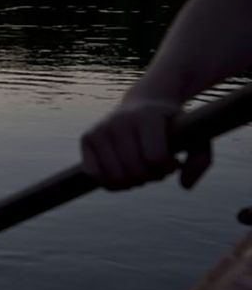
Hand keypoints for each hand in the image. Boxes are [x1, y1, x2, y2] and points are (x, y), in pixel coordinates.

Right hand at [80, 94, 212, 190]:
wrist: (144, 102)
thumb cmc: (172, 124)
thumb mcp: (197, 136)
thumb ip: (201, 161)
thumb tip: (184, 186)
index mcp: (147, 116)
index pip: (155, 159)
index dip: (166, 169)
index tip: (173, 161)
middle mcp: (119, 120)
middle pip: (134, 171)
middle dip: (149, 177)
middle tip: (156, 168)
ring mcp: (100, 129)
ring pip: (114, 177)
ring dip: (131, 183)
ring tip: (141, 170)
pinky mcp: (87, 138)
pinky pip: (94, 175)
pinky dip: (110, 183)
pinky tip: (123, 173)